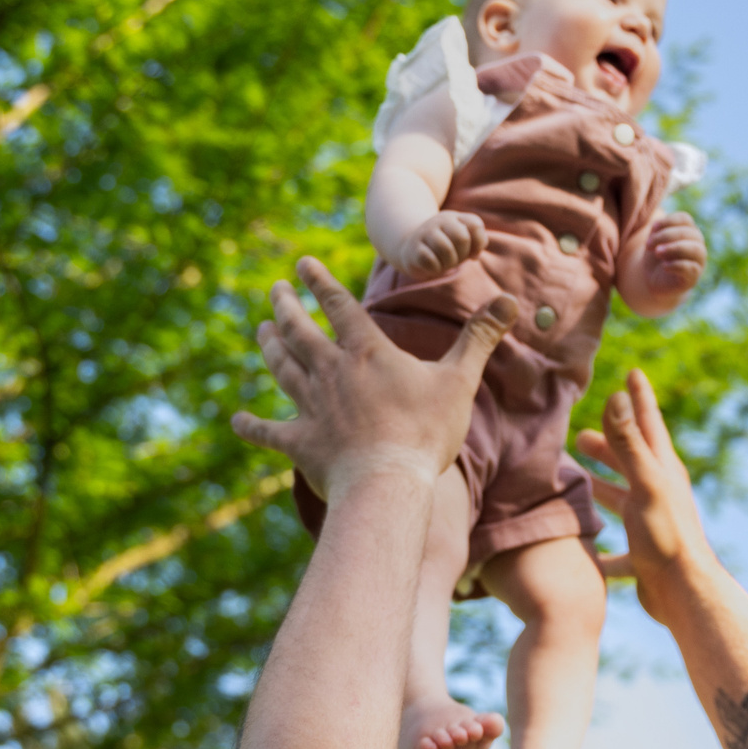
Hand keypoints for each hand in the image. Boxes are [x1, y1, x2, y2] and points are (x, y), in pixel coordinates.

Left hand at [233, 258, 516, 502]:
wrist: (386, 484)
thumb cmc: (425, 433)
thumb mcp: (457, 382)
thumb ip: (478, 339)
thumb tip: (509, 302)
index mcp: (366, 353)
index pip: (337, 306)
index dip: (320, 282)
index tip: (303, 264)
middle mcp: (331, 373)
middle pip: (299, 331)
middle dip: (285, 307)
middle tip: (274, 291)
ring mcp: (311, 408)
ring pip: (282, 369)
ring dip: (270, 348)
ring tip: (262, 331)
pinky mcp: (301, 444)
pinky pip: (269, 432)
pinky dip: (252, 426)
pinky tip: (238, 420)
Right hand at [396, 210, 488, 282]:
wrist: (412, 248)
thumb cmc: (444, 247)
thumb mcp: (462, 242)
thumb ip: (477, 243)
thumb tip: (475, 254)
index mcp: (455, 218)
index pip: (475, 225)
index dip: (478, 243)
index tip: (472, 252)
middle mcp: (440, 221)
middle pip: (462, 238)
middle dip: (462, 254)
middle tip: (455, 259)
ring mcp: (425, 233)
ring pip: (446, 249)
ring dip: (449, 263)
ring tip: (444, 263)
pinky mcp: (414, 248)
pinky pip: (430, 260)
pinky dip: (435, 268)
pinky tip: (432, 266)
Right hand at [573, 370, 714, 627]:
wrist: (684, 594)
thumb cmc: (667, 536)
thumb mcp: (646, 484)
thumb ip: (629, 443)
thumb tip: (617, 396)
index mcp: (663, 472)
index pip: (648, 424)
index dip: (639, 397)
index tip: (633, 372)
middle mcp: (659, 494)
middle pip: (631, 461)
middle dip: (609, 444)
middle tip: (580, 434)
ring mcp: (651, 524)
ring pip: (622, 500)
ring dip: (601, 488)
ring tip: (576, 480)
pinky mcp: (644, 554)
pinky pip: (617, 545)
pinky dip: (600, 542)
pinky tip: (582, 546)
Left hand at [641, 213, 707, 295]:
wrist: (655, 279)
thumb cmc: (656, 256)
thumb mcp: (654, 240)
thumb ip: (657, 232)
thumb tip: (656, 228)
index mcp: (689, 230)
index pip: (684, 219)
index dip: (668, 221)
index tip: (652, 228)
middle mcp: (697, 243)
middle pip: (689, 232)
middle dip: (666, 235)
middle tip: (648, 245)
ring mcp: (698, 260)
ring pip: (694, 249)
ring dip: (673, 248)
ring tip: (657, 252)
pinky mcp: (694, 276)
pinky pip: (690, 268)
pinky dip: (676, 265)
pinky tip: (664, 266)